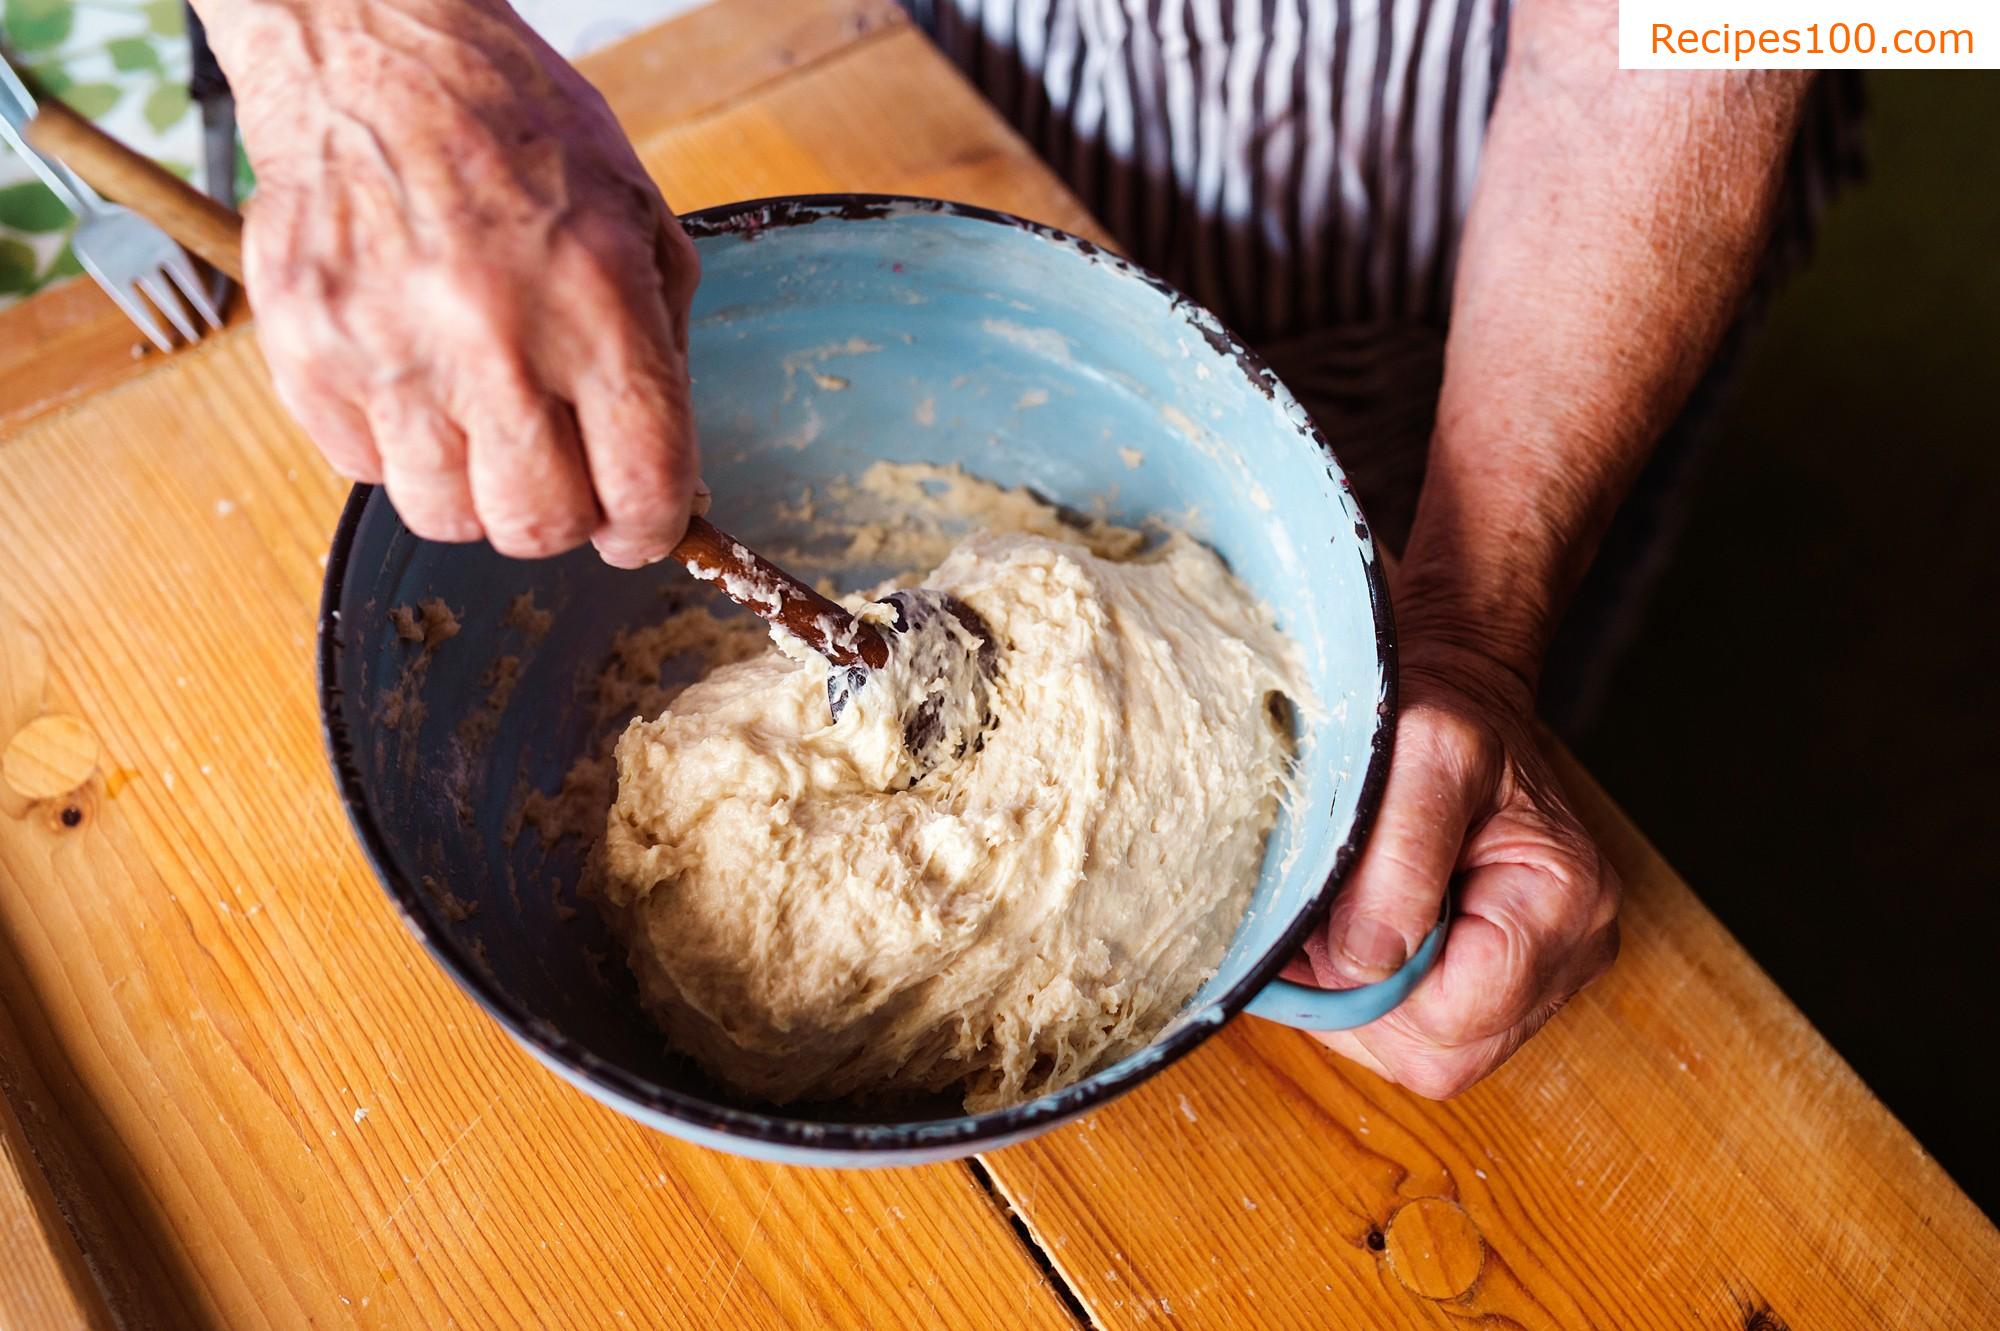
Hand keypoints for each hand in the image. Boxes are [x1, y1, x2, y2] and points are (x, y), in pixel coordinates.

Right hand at [224, 4, 698, 564]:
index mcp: (595, 299)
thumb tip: (666, 474)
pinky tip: (417, 379)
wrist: (374, 53)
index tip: (641, 526)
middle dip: (564, 518)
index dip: (651, 527)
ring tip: (482, 421)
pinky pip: (364, 469)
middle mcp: (491, 333)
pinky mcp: (307, 350)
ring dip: (477, 491)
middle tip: (562, 475)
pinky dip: (398, 449)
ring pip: (446, 516)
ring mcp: (387, 346)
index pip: (643, 481)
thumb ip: (661, 351)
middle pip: (539, 524)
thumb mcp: (640, 219)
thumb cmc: (517, 130)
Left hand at [1293, 635, 1621, 1096]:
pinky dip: (1374, 991)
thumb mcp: (1420, 751)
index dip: (1373, 984)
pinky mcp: (1505, 977)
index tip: (1329, 916)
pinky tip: (1361, 928)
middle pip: (1446, 1053)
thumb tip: (1366, 966)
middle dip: (1365, 999)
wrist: (1453, 688)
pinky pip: (1424, 1029)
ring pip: (1430, 1052)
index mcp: (1567, 901)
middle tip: (1327, 920)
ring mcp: (1544, 973)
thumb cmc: (1439, 708)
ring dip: (1364, 996)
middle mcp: (1573, 952)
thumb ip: (1397, 859)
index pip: (1457, 1016)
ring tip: (1347, 913)